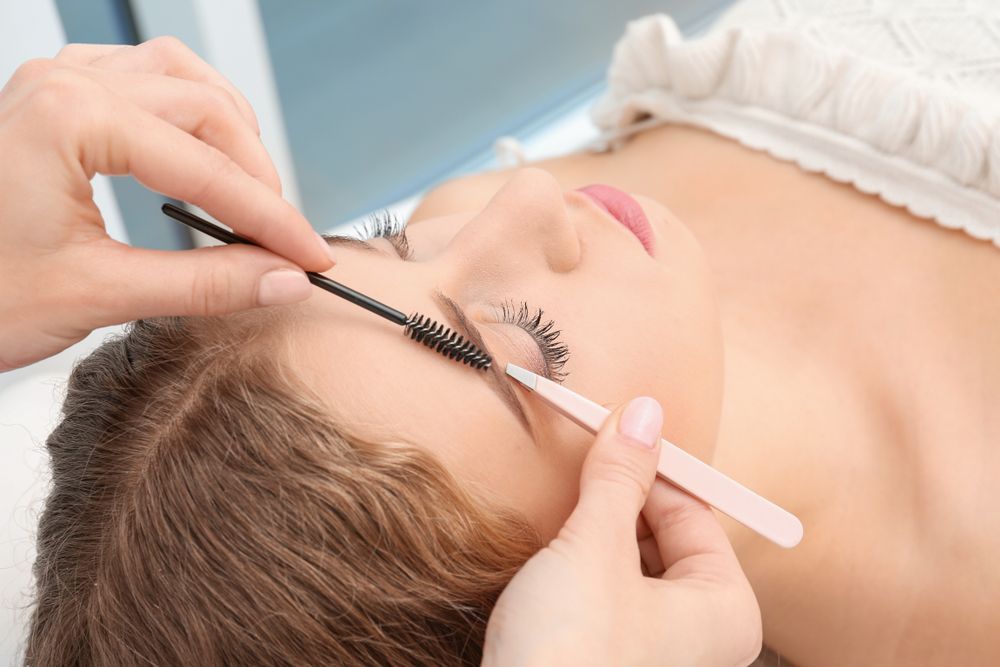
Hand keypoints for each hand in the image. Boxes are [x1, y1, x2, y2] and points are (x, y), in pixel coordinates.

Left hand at [0, 38, 334, 370]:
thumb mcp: (96, 294)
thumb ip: (202, 285)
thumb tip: (280, 279)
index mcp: (67, 117)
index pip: (206, 168)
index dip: (271, 219)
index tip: (310, 257)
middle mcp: (64, 83)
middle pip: (207, 110)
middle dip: (257, 177)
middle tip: (282, 240)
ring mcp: (59, 83)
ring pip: (184, 80)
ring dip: (232, 135)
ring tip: (253, 195)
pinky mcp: (58, 99)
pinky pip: (150, 80)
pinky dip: (192, 116)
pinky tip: (203, 155)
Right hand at [483, 397, 762, 666]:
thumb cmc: (569, 652)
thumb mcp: (594, 549)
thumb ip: (620, 477)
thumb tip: (644, 413)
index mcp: (725, 609)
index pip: (696, 512)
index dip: (650, 467)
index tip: (609, 431)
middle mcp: (704, 635)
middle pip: (666, 537)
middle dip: (620, 502)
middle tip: (580, 469)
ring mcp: (660, 650)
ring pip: (633, 563)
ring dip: (596, 534)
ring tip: (561, 522)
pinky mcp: (618, 656)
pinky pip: (612, 594)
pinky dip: (584, 569)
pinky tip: (552, 565)